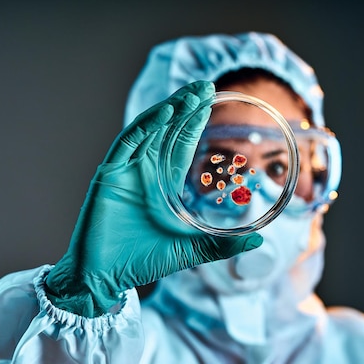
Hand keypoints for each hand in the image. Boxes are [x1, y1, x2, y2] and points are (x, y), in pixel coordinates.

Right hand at [45, 81, 262, 316]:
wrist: (104, 277)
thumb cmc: (142, 263)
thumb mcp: (190, 251)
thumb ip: (222, 246)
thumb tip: (259, 241)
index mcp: (161, 185)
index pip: (181, 146)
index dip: (195, 123)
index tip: (212, 101)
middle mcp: (143, 172)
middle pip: (166, 131)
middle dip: (186, 107)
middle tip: (207, 86)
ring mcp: (125, 171)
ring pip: (148, 131)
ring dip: (170, 111)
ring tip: (192, 95)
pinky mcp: (109, 175)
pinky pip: (127, 143)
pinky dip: (146, 127)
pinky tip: (166, 113)